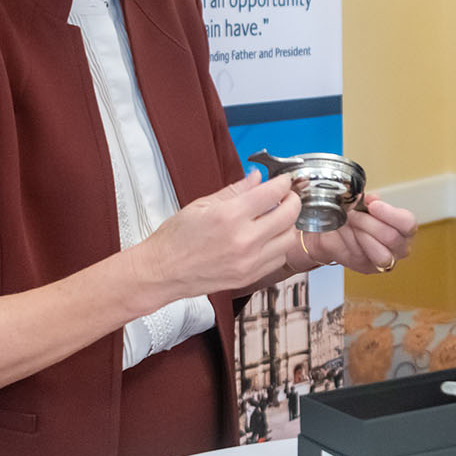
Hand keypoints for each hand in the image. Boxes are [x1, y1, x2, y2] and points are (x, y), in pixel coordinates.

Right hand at [138, 171, 301, 297]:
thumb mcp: (202, 204)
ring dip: (288, 224)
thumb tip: (257, 178)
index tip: (284, 180)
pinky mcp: (249, 276)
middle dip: (292, 200)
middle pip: (289, 215)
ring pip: (289, 239)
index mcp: (229, 216)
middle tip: (286, 196)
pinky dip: (279, 245)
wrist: (163, 271)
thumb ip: (235, 190)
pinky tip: (268, 238)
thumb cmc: (176, 239)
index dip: (283, 183)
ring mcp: (249, 261)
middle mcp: (243, 240)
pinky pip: (278, 258)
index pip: (272, 193)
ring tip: (277, 217)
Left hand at [304, 193, 417, 273]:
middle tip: (353, 212)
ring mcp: (385, 261)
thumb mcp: (366, 205)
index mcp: (405, 229)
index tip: (373, 205)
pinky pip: (359, 255)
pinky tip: (343, 230)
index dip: (390, 214)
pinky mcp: (366, 267)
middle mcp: (400, 248)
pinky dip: (348, 239)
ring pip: (379, 252)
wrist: (338, 234)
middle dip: (367, 222)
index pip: (408, 223)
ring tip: (349, 221)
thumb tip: (372, 199)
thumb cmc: (359, 219)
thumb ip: (371, 201)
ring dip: (359, 233)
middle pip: (391, 237)